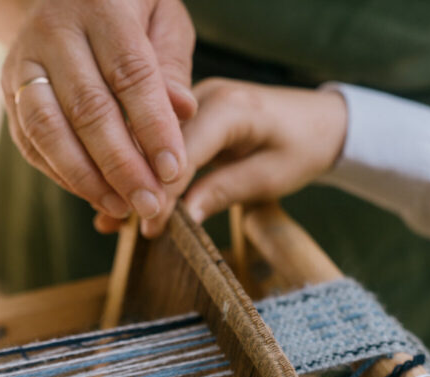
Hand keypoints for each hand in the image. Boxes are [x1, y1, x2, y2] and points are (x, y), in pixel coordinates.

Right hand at [1, 0, 196, 220]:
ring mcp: (23, 61)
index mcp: (102, 7)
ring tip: (121, 207)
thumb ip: (172, 65)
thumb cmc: (131, 11)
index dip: (153, 127)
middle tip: (150, 203)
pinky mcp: (8, 88)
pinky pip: (30, 140)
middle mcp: (54, 32)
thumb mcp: (164, 19)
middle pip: (87, 108)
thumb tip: (184, 112)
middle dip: (122, 165)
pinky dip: (61, 173)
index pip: (130, 74)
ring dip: (86, 177)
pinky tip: (93, 194)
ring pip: (48, 129)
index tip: (173, 170)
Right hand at [96, 78, 347, 236]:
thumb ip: (225, 191)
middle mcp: (202, 97)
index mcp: (229, 106)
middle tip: (111, 225)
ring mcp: (190, 104)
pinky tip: (121, 200)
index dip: (162, 190)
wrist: (321, 121)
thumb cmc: (303, 147)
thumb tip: (184, 217)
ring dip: (129, 180)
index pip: (181, 151)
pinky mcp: (185, 116)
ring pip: (148, 144)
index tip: (146, 223)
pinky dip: (140, 172)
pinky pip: (156, 144)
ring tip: (108, 220)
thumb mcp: (270, 176)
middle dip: (134, 185)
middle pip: (155, 143)